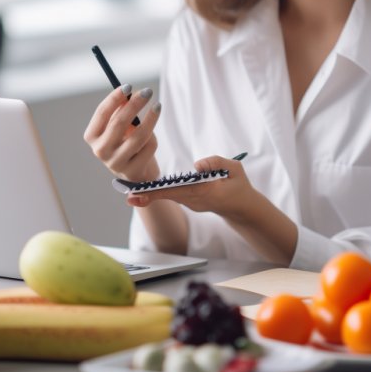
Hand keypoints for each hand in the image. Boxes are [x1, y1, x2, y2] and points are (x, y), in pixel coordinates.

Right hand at [83, 84, 161, 180]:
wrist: (134, 172)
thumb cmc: (124, 142)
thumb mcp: (118, 126)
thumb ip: (120, 110)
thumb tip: (128, 94)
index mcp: (92, 136)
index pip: (102, 113)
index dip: (114, 98)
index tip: (128, 86)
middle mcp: (100, 150)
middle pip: (119, 123)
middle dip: (135, 104)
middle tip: (148, 91)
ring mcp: (116, 163)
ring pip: (138, 136)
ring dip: (150, 118)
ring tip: (157, 106)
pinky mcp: (132, 171)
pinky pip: (148, 147)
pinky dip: (153, 137)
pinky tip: (152, 135)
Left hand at [127, 154, 253, 219]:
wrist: (243, 208)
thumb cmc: (239, 186)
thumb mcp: (235, 170)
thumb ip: (217, 163)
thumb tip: (196, 165)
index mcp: (206, 192)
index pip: (178, 190)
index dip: (159, 191)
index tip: (142, 194)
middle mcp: (195, 200)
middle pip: (168, 196)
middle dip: (148, 195)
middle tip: (128, 195)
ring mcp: (192, 204)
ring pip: (169, 197)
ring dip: (151, 194)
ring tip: (130, 193)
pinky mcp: (190, 203)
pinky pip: (173, 196)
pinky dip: (160, 193)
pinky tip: (145, 192)